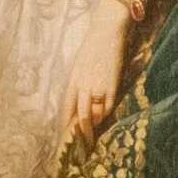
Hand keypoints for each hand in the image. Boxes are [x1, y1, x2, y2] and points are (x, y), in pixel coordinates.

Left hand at [64, 0, 131, 143]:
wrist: (106, 31)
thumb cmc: (92, 46)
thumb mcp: (79, 66)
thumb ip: (78, 84)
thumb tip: (79, 102)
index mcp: (72, 81)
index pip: (66, 109)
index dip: (65, 125)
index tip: (65, 137)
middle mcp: (83, 86)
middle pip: (79, 117)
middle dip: (79, 134)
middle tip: (80, 146)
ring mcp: (98, 87)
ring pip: (94, 115)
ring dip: (93, 126)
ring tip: (92, 137)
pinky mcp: (112, 86)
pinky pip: (108, 107)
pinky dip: (106, 115)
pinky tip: (104, 120)